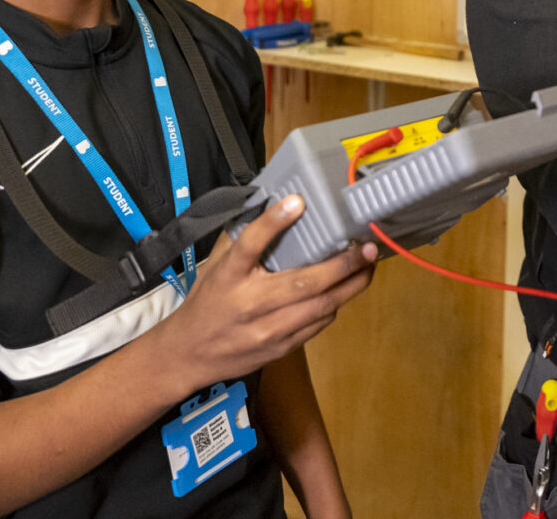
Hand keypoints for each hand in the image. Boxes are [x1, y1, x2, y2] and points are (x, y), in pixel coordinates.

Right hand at [151, 196, 376, 396]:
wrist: (189, 355)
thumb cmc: (207, 303)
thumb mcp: (216, 265)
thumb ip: (244, 239)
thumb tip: (277, 206)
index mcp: (228, 276)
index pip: (250, 244)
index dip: (274, 222)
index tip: (298, 202)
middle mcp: (250, 303)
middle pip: (304, 282)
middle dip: (343, 265)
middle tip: (366, 248)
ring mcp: (268, 330)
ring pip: (321, 307)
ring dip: (350, 286)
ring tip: (368, 266)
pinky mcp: (281, 347)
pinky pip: (318, 325)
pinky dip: (335, 305)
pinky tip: (346, 290)